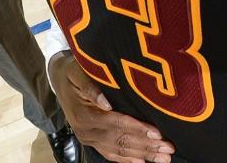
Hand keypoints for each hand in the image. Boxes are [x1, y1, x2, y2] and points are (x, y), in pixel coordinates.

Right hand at [49, 52, 174, 162]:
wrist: (58, 80)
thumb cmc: (73, 72)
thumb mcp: (77, 71)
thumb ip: (91, 86)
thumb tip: (106, 102)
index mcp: (84, 114)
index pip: (116, 123)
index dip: (137, 128)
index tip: (157, 133)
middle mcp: (86, 131)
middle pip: (120, 140)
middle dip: (146, 146)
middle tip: (169, 150)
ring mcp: (88, 138)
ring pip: (118, 150)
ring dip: (142, 155)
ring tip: (163, 158)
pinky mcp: (91, 141)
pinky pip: (110, 154)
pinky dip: (127, 159)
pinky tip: (143, 162)